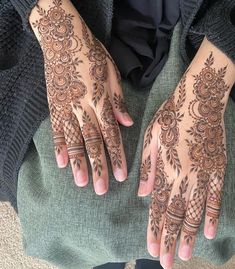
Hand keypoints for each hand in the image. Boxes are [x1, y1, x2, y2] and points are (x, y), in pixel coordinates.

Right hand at [29, 0, 132, 194]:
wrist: (63, 38)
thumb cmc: (91, 53)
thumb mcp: (111, 72)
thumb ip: (118, 100)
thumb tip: (127, 122)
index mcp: (101, 100)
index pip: (111, 134)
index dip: (117, 155)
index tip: (121, 175)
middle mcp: (84, 107)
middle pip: (93, 142)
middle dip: (99, 166)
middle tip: (101, 189)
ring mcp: (66, 107)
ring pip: (73, 139)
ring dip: (78, 162)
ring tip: (81, 182)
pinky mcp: (54, 105)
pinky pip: (56, 129)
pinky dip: (58, 146)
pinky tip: (60, 163)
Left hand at [138, 38, 234, 268]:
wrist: (199, 99)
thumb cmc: (171, 116)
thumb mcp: (150, 137)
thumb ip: (147, 167)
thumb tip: (142, 193)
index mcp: (165, 167)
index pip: (158, 206)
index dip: (155, 229)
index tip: (152, 249)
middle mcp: (184, 175)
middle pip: (175, 214)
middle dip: (169, 239)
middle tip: (166, 262)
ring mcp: (204, 174)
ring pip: (195, 211)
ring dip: (188, 234)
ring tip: (184, 254)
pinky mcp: (218, 168)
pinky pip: (216, 197)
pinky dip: (212, 215)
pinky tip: (207, 231)